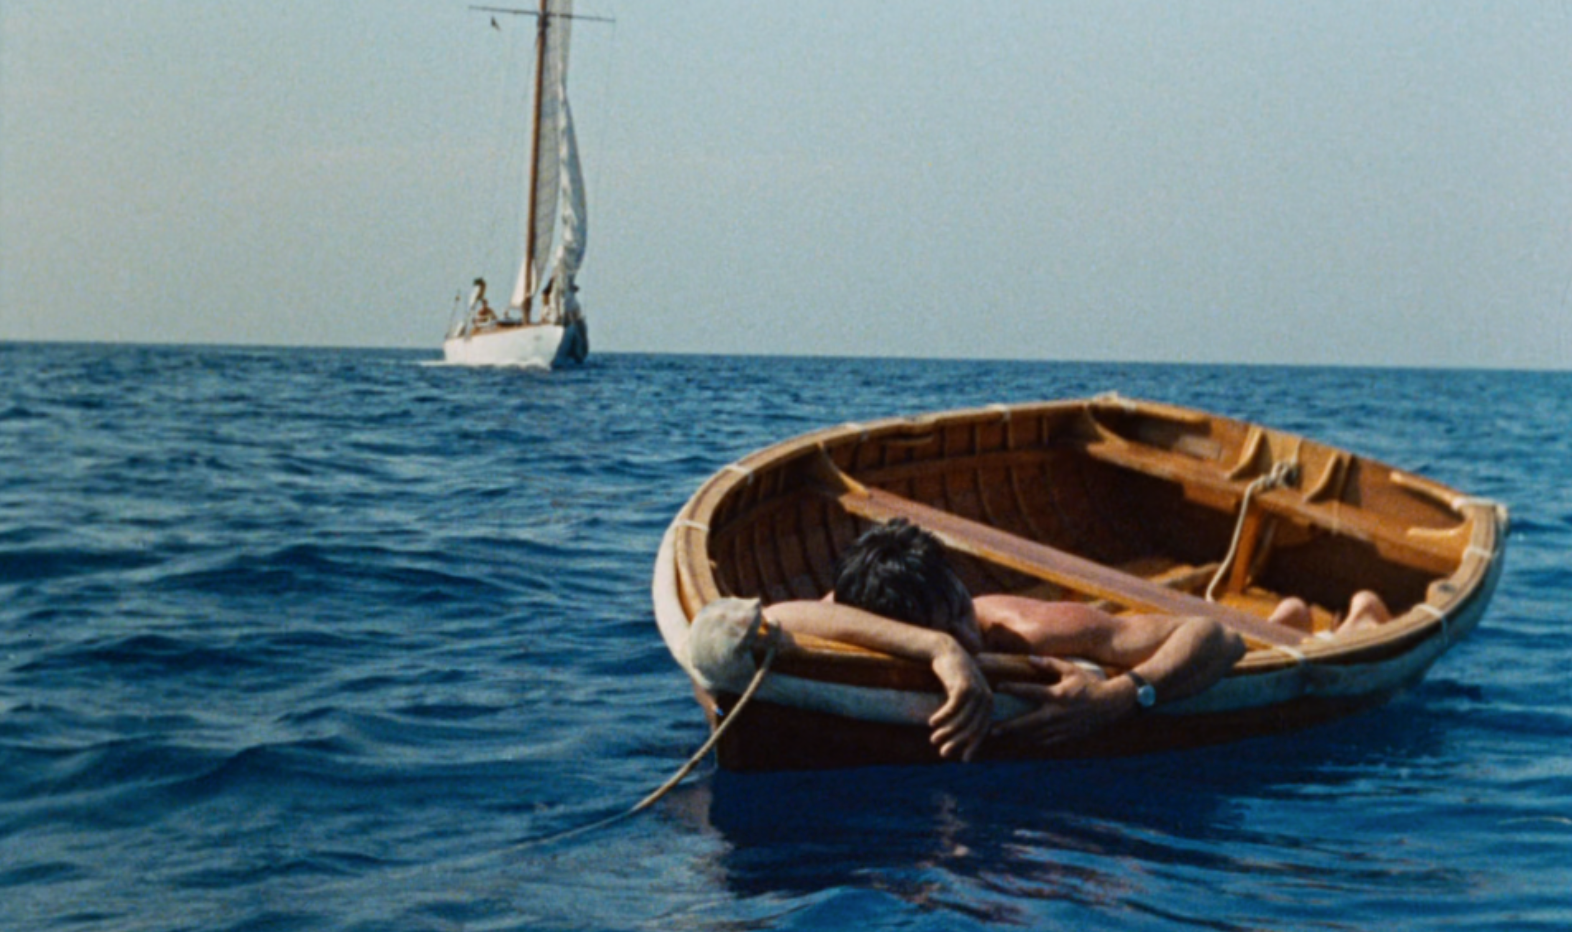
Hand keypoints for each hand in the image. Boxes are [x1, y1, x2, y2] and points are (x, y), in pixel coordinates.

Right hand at [927, 643, 992, 761]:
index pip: (982, 730)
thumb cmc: (953, 676)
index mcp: (989, 702)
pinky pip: (952, 709)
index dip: (973, 746)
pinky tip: (931, 722)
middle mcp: (986, 697)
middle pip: (972, 728)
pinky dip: (941, 717)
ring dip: (946, 732)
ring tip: (933, 738)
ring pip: (961, 720)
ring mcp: (976, 692)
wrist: (946, 651)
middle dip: (957, 742)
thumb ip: (964, 713)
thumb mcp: (962, 695)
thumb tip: (959, 739)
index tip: (963, 759)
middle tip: (943, 753)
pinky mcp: (964, 687)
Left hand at [991, 657, 1134, 746]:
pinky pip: (1046, 741)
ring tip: (1001, 735)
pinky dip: (1033, 740)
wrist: (1111, 704)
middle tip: (991, 729)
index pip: (1029, 692)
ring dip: (1017, 736)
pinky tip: (1022, 739)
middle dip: (1008, 726)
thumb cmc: (1090, 683)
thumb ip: (1050, 664)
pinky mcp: (1067, 736)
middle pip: (1027, 722)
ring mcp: (1062, 728)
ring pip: (1035, 735)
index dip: (1012, 689)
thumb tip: (1029, 658)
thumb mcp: (1071, 669)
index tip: (998, 687)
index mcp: (1057, 695)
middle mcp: (1057, 714)